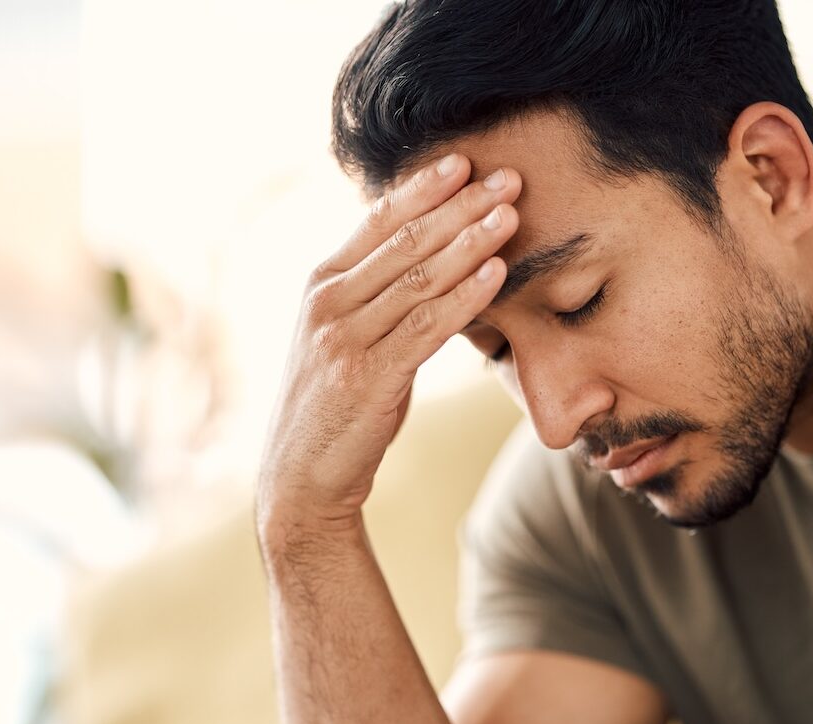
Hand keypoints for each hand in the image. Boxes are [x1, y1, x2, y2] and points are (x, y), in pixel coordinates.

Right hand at [256, 154, 520, 540]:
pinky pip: (426, 327)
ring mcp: (344, 338)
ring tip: (511, 214)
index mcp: (323, 284)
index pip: (378, 221)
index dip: (424, 188)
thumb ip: (377, 294)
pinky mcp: (367, 377)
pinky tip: (496, 273)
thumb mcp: (347, 335)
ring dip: (470, 242)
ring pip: (419, 278)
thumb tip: (429, 254)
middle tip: (507, 177)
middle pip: (405, 241)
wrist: (301, 475)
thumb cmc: (336, 402)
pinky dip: (464, 297)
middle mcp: (328, 302)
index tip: (465, 160)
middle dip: (460, 205)